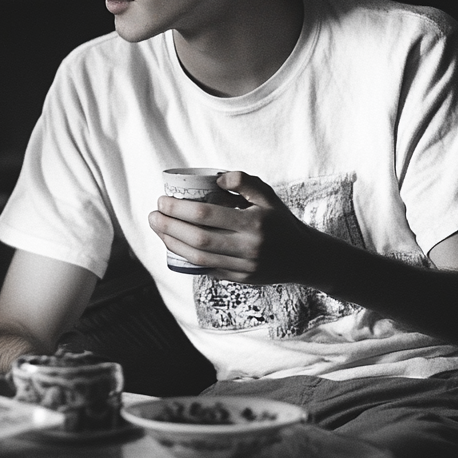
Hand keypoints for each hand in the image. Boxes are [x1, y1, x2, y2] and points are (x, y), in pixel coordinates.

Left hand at [147, 171, 319, 285]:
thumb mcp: (268, 195)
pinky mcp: (240, 280)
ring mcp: (244, 267)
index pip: (206, 215)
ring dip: (172, 244)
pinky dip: (187, 259)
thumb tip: (215, 177)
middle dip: (169, 227)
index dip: (179, 208)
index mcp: (254, 222)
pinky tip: (174, 246)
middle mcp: (249, 247)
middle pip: (198, 238)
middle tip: (153, 215)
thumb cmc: (280, 221)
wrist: (304, 257)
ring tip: (158, 229)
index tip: (162, 200)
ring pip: (199, 258)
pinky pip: (207, 270)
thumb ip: (244, 181)